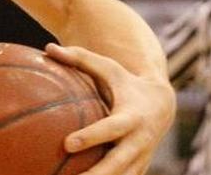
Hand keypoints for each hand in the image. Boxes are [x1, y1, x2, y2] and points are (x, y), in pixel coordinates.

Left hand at [45, 44, 175, 174]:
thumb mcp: (108, 68)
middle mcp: (139, 141)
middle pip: (118, 164)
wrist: (163, 105)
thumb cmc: (125, 82)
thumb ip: (80, 58)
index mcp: (132, 117)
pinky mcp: (138, 169)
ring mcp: (140, 159)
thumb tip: (47, 47)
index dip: (91, 137)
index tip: (67, 144)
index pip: (110, 129)